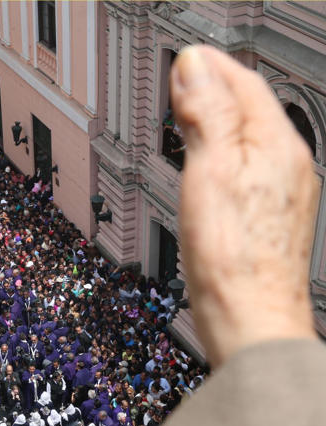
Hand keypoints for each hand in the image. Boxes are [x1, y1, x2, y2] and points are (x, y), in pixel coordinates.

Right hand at [171, 46, 317, 365]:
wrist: (249, 318)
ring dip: (220, 118)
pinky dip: (225, 151)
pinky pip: (250, 166)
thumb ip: (207, 115)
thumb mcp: (210, 172)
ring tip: (191, 113)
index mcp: (278, 146)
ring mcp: (285, 193)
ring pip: (251, 137)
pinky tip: (209, 163)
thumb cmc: (232, 257)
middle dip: (216, 87)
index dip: (211, 65)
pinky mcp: (273, 217)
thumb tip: (194, 67)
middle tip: (183, 79)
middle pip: (252, 108)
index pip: (245, 84)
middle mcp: (291, 165)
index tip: (184, 57)